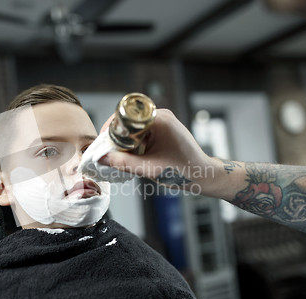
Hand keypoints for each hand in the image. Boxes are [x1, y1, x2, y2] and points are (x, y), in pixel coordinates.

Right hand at [99, 109, 219, 191]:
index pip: (127, 116)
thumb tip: (102, 158)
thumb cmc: (182, 171)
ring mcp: (163, 121)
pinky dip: (134, 142)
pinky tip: (132, 155)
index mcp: (160, 120)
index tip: (103, 142)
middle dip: (117, 136)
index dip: (112, 128)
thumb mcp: (149, 169)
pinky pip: (141, 131)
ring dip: (125, 140)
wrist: (203, 174)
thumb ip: (124, 163)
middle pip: (128, 120)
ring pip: (134, 126)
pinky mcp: (163, 128)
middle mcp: (161, 116)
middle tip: (109, 152)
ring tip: (120, 156)